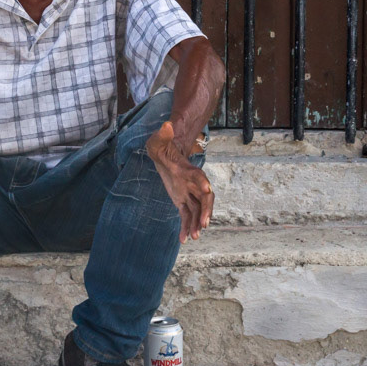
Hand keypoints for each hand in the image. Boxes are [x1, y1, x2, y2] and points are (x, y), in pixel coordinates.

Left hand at [146, 121, 213, 242]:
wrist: (165, 154)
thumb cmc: (162, 145)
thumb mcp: (159, 140)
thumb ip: (163, 135)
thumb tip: (166, 125)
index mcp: (188, 170)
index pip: (198, 177)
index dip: (203, 183)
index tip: (207, 190)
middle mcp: (192, 183)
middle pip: (204, 198)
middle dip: (205, 211)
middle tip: (203, 224)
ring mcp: (188, 193)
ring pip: (197, 210)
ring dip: (196, 224)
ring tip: (194, 237)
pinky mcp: (182, 200)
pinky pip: (186, 216)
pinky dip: (186, 227)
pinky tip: (184, 240)